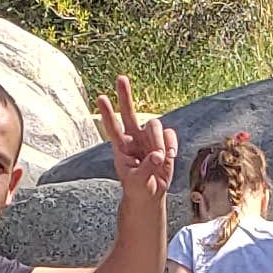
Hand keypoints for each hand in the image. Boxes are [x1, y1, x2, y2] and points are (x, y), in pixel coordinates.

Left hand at [96, 77, 177, 201]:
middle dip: (125, 95)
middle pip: (129, 112)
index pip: (112, 127)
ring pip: (155, 125)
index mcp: (121, 146)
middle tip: (121, 78)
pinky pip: (170, 134)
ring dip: (159, 141)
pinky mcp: (165, 142)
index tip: (101, 98)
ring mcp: (149, 138)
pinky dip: (171, 144)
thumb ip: (146, 168)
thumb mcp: (137, 181)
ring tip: (160, 159)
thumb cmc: (138, 187)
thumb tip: (158, 155)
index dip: (108, 113)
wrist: (150, 195)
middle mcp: (134, 137)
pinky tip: (170, 157)